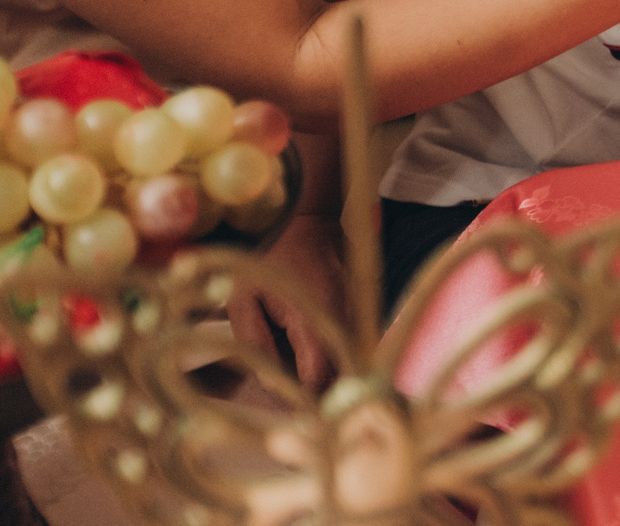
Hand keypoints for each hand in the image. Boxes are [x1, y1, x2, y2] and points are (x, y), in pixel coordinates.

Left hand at [229, 213, 346, 390]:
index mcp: (312, 316)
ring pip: (347, 363)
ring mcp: (356, 315)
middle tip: (289, 406)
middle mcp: (343, 318)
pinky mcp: (359, 313)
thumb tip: (270, 382)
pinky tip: (310, 357)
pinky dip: (333, 358)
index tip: (285, 412)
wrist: (310, 223)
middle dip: (316, 395)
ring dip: (325, 376)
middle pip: (338, 375)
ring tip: (297, 382)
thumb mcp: (244, 298)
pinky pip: (349, 347)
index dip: (302, 400)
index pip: (317, 376)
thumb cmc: (269, 258)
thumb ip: (254, 341)